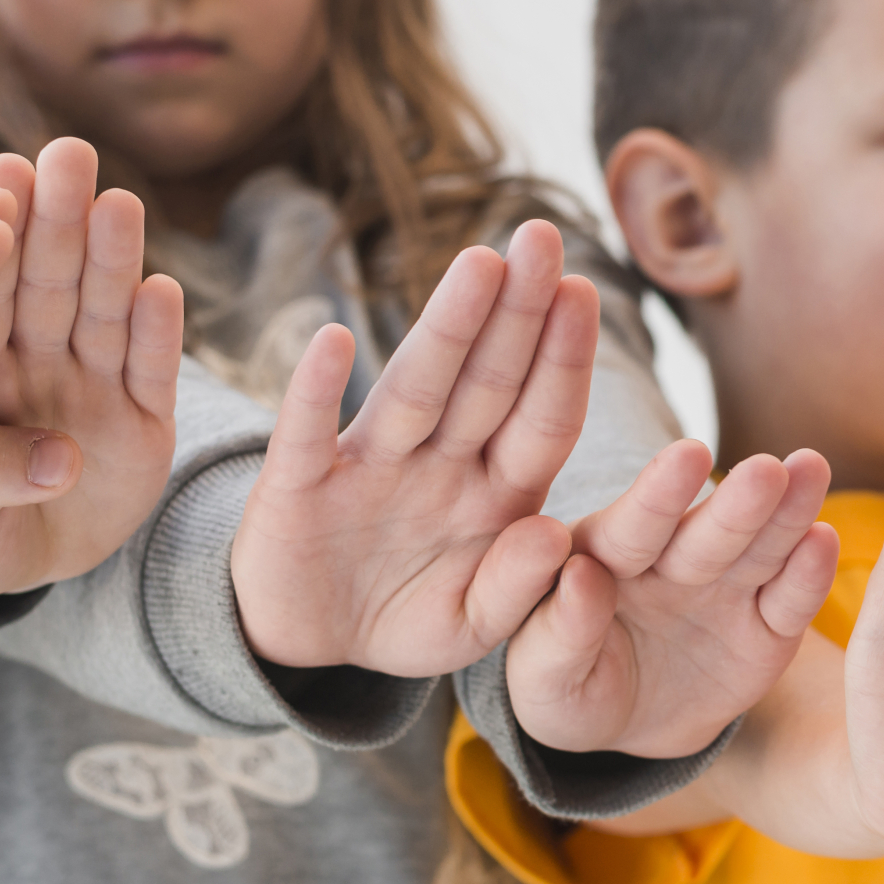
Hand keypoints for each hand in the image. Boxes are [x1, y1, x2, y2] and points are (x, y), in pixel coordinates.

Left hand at [0, 140, 182, 594]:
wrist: (20, 564)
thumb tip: (57, 461)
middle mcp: (30, 362)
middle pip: (44, 284)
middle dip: (57, 219)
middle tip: (67, 152)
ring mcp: (90, 386)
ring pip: (102, 314)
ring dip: (115, 260)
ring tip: (121, 203)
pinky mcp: (144, 420)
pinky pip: (151, 372)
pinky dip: (159, 336)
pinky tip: (164, 290)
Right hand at [232, 218, 593, 675]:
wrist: (314, 646)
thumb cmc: (409, 617)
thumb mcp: (473, 624)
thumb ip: (516, 587)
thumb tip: (551, 534)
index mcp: (498, 489)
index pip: (543, 417)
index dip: (564, 359)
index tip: (585, 293)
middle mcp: (441, 461)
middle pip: (489, 379)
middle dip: (518, 310)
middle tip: (542, 236)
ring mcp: (371, 466)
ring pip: (416, 387)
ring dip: (446, 327)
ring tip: (477, 263)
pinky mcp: (298, 486)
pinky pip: (308, 433)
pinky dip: (316, 390)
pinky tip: (335, 339)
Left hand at [506, 440, 837, 756]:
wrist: (631, 720)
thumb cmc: (570, 690)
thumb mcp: (543, 677)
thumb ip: (556, 631)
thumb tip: (579, 576)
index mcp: (606, 558)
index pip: (632, 528)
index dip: (658, 494)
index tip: (687, 455)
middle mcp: (671, 561)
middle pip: (705, 532)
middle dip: (736, 502)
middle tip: (767, 470)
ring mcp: (726, 588)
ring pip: (759, 549)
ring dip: (788, 512)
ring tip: (812, 470)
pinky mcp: (770, 626)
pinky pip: (791, 601)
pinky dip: (810, 574)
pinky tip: (826, 540)